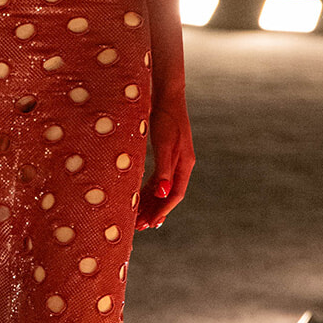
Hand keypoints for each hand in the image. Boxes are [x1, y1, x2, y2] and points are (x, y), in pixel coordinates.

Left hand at [136, 97, 193, 229]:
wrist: (166, 95)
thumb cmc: (165, 117)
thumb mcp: (164, 144)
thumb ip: (163, 169)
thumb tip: (163, 194)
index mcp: (185, 164)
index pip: (175, 194)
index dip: (163, 210)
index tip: (151, 224)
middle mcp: (181, 164)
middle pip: (168, 194)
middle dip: (155, 211)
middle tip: (140, 227)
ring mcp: (174, 159)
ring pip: (162, 187)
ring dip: (150, 202)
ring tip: (137, 217)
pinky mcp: (165, 153)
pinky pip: (158, 177)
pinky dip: (148, 189)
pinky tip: (138, 197)